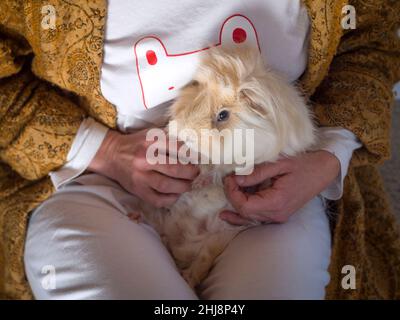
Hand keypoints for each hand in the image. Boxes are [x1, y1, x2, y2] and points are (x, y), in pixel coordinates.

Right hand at [89, 129, 198, 207]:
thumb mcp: (152, 134)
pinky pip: (157, 199)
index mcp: (150, 142)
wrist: (112, 154)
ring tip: (188, 184)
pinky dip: (170, 199)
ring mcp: (140, 176)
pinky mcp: (137, 190)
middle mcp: (145, 159)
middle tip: (196, 173)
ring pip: (166, 185)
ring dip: (182, 187)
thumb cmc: (137, 144)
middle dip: (190, 173)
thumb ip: (170, 140)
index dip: (190, 155)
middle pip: (173, 169)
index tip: (195, 159)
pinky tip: (176, 194)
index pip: (176, 148)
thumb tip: (191, 150)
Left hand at [220, 151, 339, 224]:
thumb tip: (236, 179)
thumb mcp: (279, 164)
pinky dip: (241, 214)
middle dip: (232, 196)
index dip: (232, 193)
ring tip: (224, 192)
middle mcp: (277, 214)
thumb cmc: (303, 164)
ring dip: (235, 204)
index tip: (229, 177)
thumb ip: (257, 173)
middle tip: (228, 178)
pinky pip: (256, 217)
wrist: (323, 171)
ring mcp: (278, 216)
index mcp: (277, 202)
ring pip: (248, 216)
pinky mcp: (278, 214)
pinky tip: (227, 215)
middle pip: (244, 212)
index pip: (244, 205)